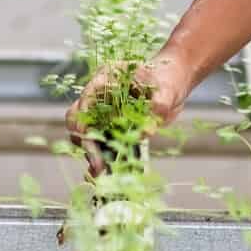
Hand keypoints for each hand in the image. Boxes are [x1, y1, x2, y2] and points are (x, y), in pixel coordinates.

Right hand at [66, 56, 190, 176]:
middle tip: (97, 162)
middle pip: (78, 119)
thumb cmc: (166, 78)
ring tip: (99, 171)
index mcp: (106, 79)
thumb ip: (159, 106)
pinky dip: (100, 158)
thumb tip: (147, 131)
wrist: (172, 84)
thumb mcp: (166, 89)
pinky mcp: (111, 129)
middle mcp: (99, 97)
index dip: (82, 117)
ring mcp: (103, 114)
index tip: (85, 134)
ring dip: (89, 153)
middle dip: (84, 141)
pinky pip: (100, 145)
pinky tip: (104, 171)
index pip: (86, 98)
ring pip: (84, 134)